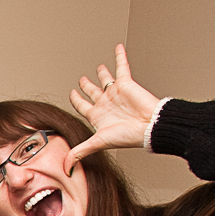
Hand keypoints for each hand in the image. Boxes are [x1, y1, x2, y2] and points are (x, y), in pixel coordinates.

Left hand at [66, 44, 162, 168]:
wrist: (148, 126)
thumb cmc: (127, 136)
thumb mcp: (97, 143)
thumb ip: (80, 152)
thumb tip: (65, 168)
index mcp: (98, 116)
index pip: (82, 106)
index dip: (76, 100)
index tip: (71, 93)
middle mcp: (106, 103)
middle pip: (93, 92)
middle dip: (86, 86)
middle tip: (81, 80)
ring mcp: (116, 93)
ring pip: (106, 79)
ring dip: (102, 73)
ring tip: (98, 67)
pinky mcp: (126, 83)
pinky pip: (122, 66)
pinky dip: (120, 56)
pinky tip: (117, 47)